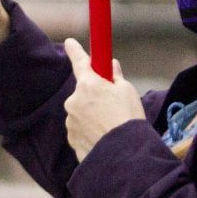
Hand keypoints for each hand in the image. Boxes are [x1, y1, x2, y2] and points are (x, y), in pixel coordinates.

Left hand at [63, 38, 145, 160]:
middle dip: (95, 96)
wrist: (124, 155)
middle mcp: (73, 100)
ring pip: (82, 112)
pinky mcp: (71, 139)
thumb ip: (115, 77)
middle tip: (112, 106)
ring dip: (92, 116)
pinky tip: (104, 138)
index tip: (69, 42)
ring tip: (111, 127)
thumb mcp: (127, 91)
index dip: (75, 51)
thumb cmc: (128, 119)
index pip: (80, 62)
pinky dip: (90, 132)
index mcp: (88, 84)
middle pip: (83, 92)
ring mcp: (71, 121)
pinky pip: (81, 130)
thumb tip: (111, 66)